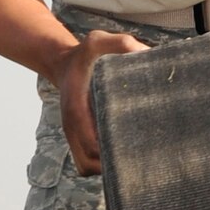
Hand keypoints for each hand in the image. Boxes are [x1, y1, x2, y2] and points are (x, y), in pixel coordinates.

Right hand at [52, 30, 146, 173]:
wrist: (63, 64)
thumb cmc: (85, 55)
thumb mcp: (98, 40)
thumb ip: (120, 43)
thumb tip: (145, 55)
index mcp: (77, 108)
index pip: (91, 144)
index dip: (111, 153)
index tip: (134, 150)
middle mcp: (72, 127)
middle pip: (90, 163)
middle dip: (114, 166)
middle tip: (142, 161)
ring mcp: (73, 136)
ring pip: (87, 167)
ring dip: (107, 169)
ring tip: (134, 161)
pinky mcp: (77, 140)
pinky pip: (86, 164)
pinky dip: (101, 167)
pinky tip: (121, 157)